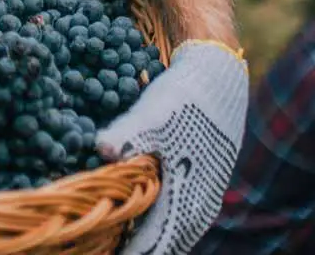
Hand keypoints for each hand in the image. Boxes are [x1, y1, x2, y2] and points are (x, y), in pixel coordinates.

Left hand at [96, 40, 249, 254]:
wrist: (218, 77)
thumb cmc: (183, 99)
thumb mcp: (152, 115)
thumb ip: (126, 135)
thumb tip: (103, 148)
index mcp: (186, 201)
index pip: (151, 247)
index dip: (125, 253)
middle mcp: (199, 209)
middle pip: (163, 246)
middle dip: (132, 248)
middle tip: (95, 248)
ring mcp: (204, 199)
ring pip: (172, 235)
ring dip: (146, 240)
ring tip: (113, 241)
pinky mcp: (204, 187)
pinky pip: (178, 221)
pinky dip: (156, 227)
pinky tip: (135, 218)